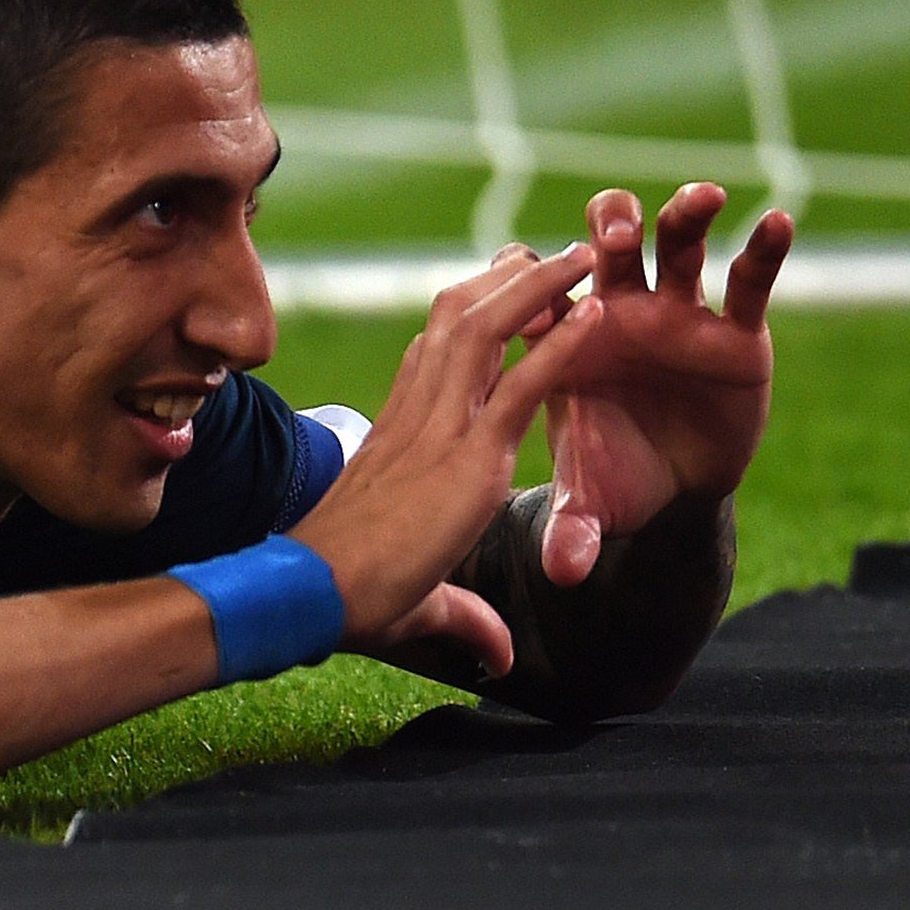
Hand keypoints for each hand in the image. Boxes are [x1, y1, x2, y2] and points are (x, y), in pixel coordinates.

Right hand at [293, 242, 603, 677]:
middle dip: (506, 276)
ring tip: (583, 254)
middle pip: (460, 317)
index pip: (434, 348)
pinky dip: (561, 343)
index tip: (501, 282)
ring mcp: (443, 429)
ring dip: (538, 285)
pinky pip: (521, 385)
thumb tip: (500, 659)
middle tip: (547, 250)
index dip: (470, 309)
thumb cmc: (347, 594)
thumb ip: (467, 617)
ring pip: (488, 328)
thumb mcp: (421, 597)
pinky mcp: (469, 457)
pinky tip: (595, 313)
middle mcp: (420, 414)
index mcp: (400, 429)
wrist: (314, 592)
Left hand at [538, 183, 791, 587]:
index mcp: (568, 338)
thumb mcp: (592, 502)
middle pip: (606, 244)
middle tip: (610, 234)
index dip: (537, 279)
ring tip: (699, 199)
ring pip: (677, 244)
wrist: (672, 487)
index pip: (544, 290)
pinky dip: (764, 250)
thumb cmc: (615, 475)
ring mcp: (679, 314)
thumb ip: (575, 527)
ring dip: (682, 216)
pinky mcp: (736, 329)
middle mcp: (622, 310)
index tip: (531, 274)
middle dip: (606, 227)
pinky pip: (750, 281)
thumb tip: (563, 572)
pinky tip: (778, 222)